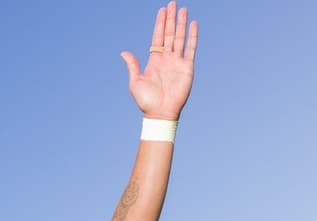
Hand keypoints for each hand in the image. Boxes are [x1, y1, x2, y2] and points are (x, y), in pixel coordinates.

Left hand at [121, 2, 197, 120]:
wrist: (160, 113)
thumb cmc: (146, 101)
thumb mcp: (135, 82)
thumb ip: (132, 65)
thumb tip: (124, 52)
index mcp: (154, 60)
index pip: (158, 36)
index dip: (160, 23)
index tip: (162, 10)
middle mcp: (167, 58)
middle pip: (169, 33)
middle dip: (171, 18)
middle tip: (172, 3)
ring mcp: (177, 61)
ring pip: (180, 37)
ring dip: (181, 23)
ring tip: (183, 9)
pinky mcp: (187, 67)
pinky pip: (191, 48)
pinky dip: (192, 36)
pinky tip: (193, 24)